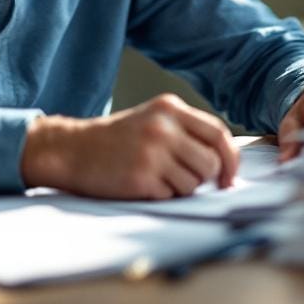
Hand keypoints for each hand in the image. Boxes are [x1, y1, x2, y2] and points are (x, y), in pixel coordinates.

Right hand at [20, 94, 239, 199]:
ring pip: (194, 183)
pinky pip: (171, 195)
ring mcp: (152, 151)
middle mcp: (163, 126)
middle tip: (182, 178)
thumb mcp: (152, 120)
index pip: (218, 133)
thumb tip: (226, 162)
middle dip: (204, 178)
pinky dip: (161, 195)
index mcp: (169, 108)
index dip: (231, 159)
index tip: (229, 178)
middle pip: (211, 163)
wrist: (73, 149)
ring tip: (156, 177)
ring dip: (180, 188)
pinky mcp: (141, 176)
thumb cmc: (117, 139)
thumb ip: (186, 132)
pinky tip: (142, 183)